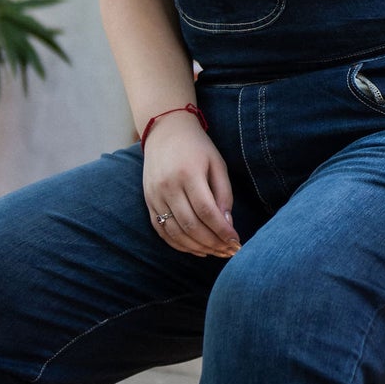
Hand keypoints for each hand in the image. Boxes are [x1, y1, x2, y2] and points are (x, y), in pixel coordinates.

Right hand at [142, 113, 239, 257]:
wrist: (165, 131)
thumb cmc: (197, 147)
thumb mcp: (217, 164)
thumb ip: (224, 193)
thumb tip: (227, 223)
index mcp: (188, 174)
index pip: (207, 211)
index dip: (222, 231)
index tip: (236, 241)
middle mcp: (168, 187)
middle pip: (191, 225)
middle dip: (213, 243)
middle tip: (229, 251)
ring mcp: (155, 196)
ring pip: (176, 232)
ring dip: (197, 247)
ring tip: (216, 252)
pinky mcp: (148, 202)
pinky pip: (162, 230)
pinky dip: (179, 244)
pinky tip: (196, 250)